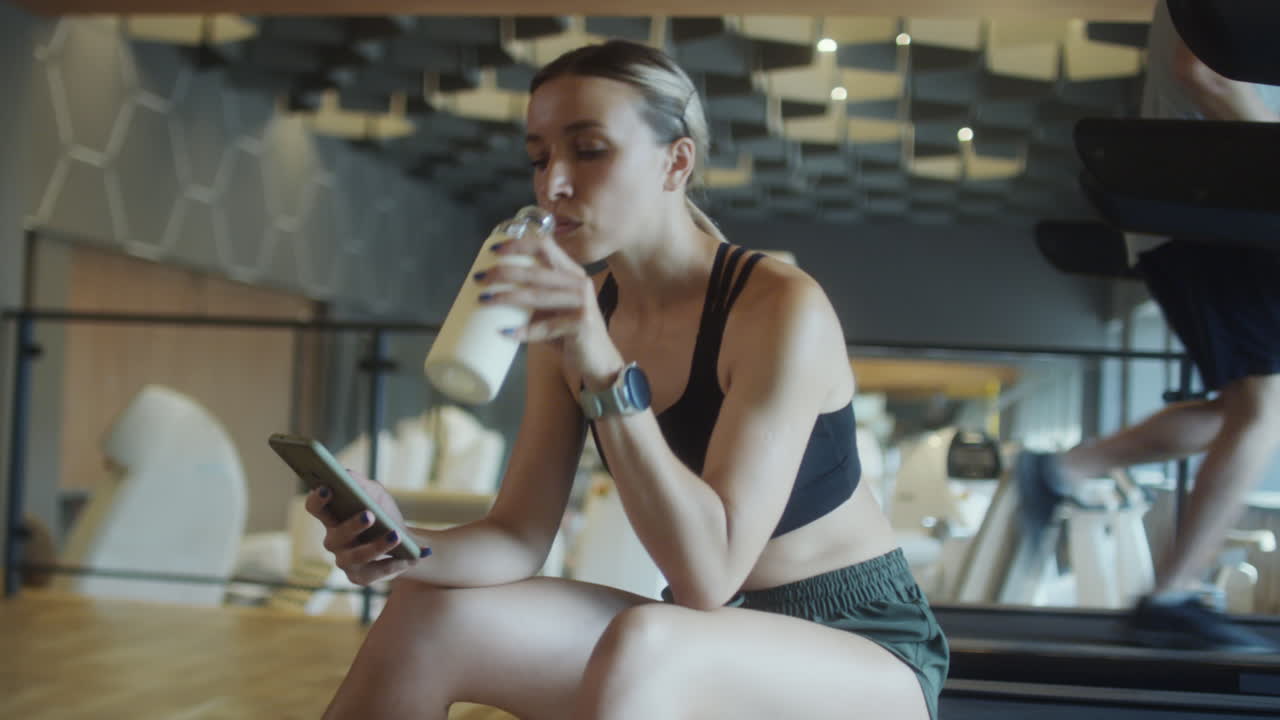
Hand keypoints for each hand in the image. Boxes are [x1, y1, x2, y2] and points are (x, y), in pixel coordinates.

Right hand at [304, 469, 425, 585]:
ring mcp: (345, 561)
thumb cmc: (383, 513)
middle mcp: (334, 541)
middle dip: (353, 525)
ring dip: (377, 546)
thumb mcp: (375, 494)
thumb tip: (347, 475)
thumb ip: (361, 484)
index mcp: (332, 518)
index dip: (318, 499)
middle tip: (369, 514)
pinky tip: (408, 557)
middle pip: (337, 535)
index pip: (316, 508)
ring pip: (357, 556)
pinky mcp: (360, 578)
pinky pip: (375, 573)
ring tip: (395, 535)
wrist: (404, 541)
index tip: (327, 488)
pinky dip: (393, 564)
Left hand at [476, 228, 621, 381]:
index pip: (545, 246)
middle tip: (480, 279)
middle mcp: (579, 283)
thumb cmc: (569, 334)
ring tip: (484, 300)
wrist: (597, 361)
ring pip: (537, 295)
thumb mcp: (552, 310)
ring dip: (507, 297)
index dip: (518, 244)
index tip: (493, 251)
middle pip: (536, 271)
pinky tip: (506, 333)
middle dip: (504, 272)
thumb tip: (494, 289)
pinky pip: (545, 327)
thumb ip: (534, 297)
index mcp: (571, 273)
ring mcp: (582, 303)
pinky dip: (524, 331)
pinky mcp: (582, 324)